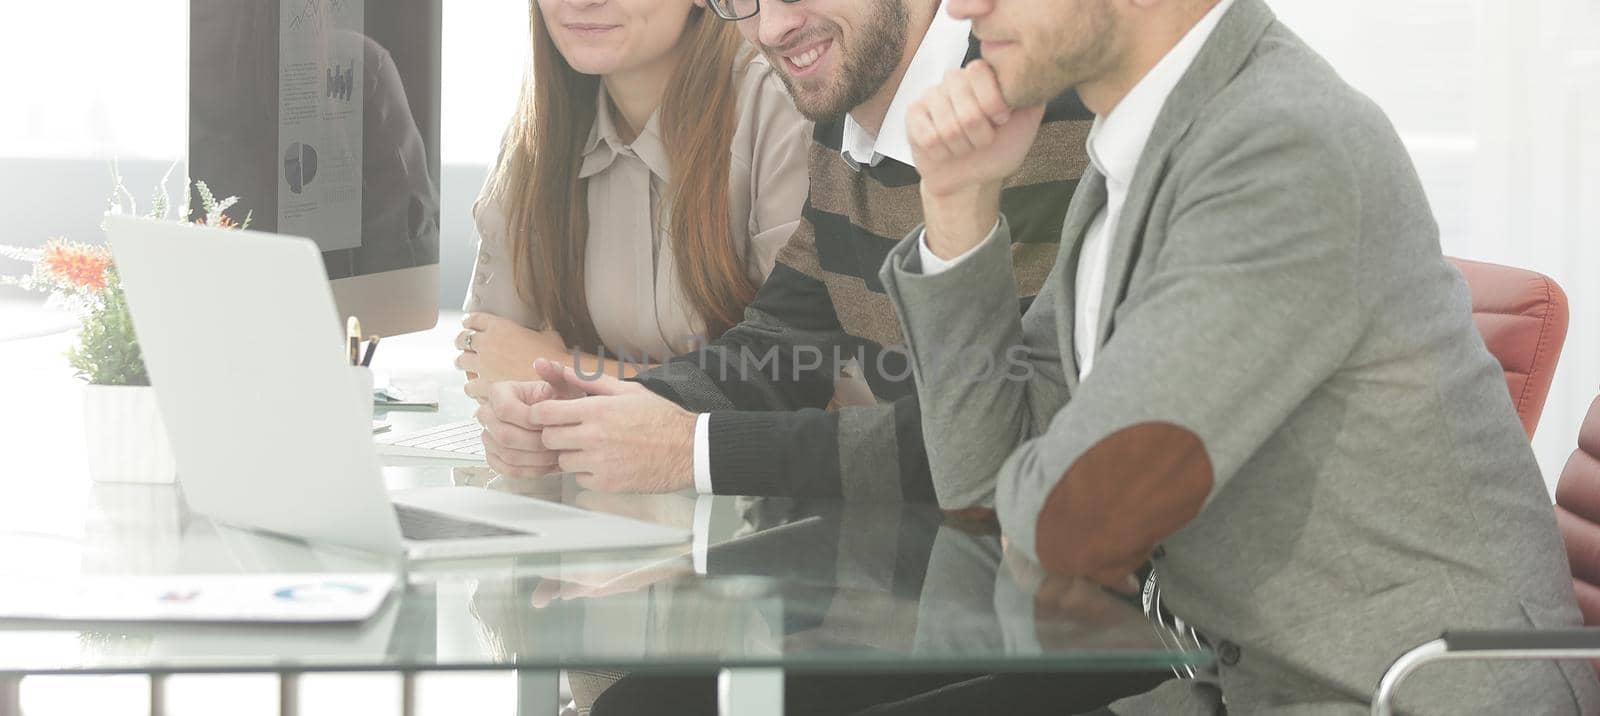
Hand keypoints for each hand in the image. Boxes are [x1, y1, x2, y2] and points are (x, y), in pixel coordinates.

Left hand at [455, 312, 569, 386]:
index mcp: (500, 327)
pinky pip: (469, 385)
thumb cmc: (555, 358)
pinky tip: (477, 388)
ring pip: (460, 362)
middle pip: (462, 339)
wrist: (554, 381)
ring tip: (468, 369)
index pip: (474, 319)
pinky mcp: (484, 385)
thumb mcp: (549, 335)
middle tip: (465, 347)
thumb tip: (542, 330)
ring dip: (464, 364)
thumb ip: (538, 331)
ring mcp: (483, 365)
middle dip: (462, 342)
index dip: (469, 321)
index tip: (468, 324)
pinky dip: (472, 387)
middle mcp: (487, 344)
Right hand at [475, 359, 590, 477]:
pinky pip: (507, 469)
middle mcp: (487, 413)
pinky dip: (529, 470)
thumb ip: (554, 373)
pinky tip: (547, 465)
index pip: (505, 409)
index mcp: (499, 392)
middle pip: (504, 435)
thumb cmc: (558, 401)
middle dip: (535, 443)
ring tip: (557, 455)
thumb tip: (541, 364)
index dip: (529, 420)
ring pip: (507, 454)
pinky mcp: (494, 456)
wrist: (555, 418)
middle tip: (557, 444)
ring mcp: (488, 436)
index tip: (550, 424)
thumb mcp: (561, 384)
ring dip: (535, 458)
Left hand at [529, 362, 697, 493]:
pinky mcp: (607, 483)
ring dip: (571, 455)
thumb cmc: (660, 417)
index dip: (540, 414)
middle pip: (548, 439)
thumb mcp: (627, 391)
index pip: (545, 413)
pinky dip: (587, 472)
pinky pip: (580, 479)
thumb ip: (590, 381)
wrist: (689, 449)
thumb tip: (560, 370)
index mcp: (597, 410)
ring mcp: (599, 462)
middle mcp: (594, 436)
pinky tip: (605, 463)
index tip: (546, 416)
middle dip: (554, 435)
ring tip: (591, 448)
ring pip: (562, 461)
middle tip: (570, 432)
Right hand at [906, 60, 1045, 257]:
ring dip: (961, 147)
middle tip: (981, 140)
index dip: (991, 103)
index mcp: (981, 77)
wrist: (971, 180)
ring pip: (947, 126)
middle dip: (979, 135)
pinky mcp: (913, 116)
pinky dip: (942, 153)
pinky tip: (945, 150)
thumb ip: (1032, 98)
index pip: (980, 72)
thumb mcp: (1025, 125)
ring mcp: (931, 96)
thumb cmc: (997, 151)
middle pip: (966, 107)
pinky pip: (928, 137)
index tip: (1000, 120)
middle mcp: (954, 80)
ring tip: (963, 147)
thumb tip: (1035, 72)